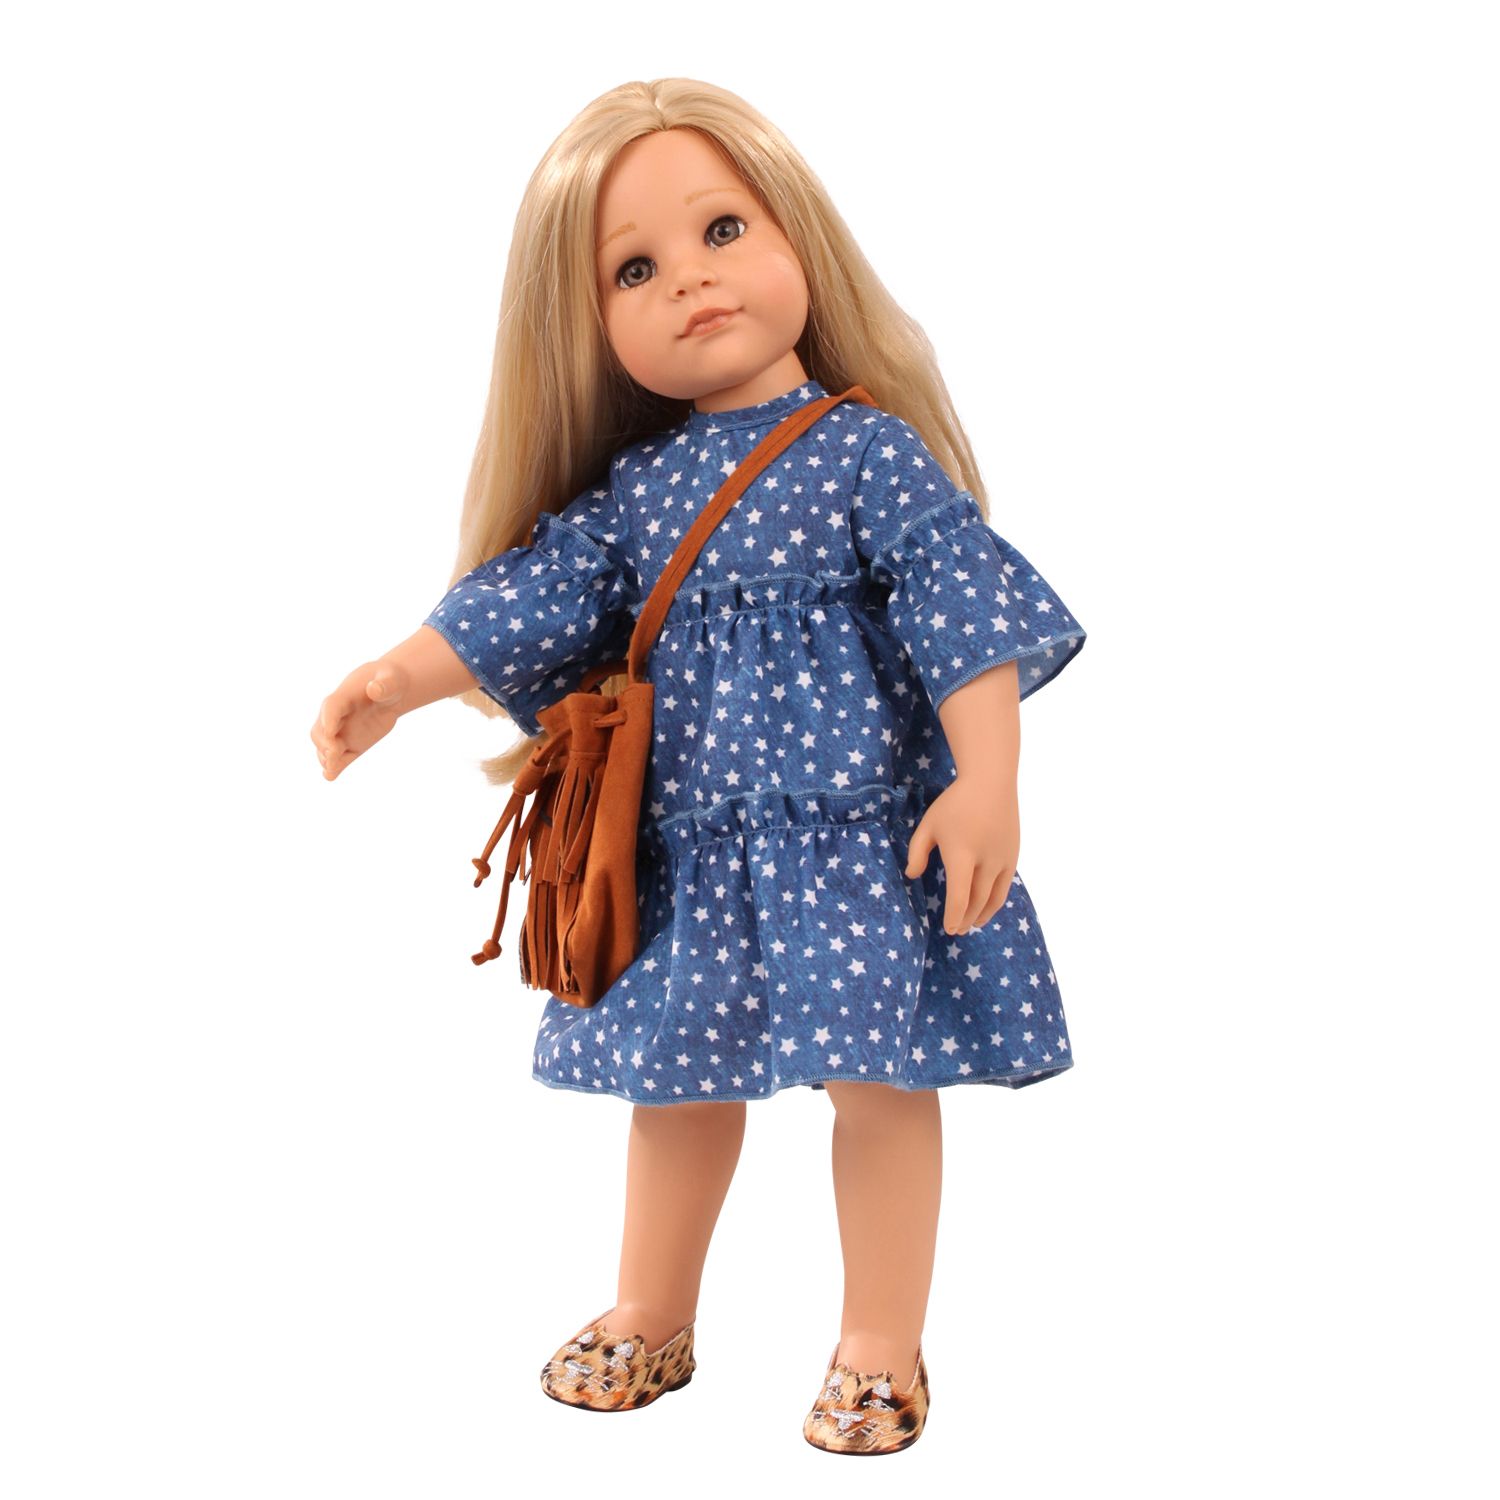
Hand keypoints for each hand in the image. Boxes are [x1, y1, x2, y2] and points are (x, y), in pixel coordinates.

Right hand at [310, 659, 407, 780]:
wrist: (391, 690)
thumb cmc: (389, 680)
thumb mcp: (391, 679)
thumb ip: (383, 685)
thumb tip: (374, 689)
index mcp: (343, 696)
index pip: (331, 707)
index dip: (328, 719)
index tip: (331, 731)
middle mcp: (337, 716)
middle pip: (321, 730)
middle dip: (325, 743)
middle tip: (334, 753)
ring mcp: (343, 732)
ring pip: (326, 747)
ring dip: (327, 758)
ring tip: (332, 769)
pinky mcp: (352, 745)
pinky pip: (340, 758)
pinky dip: (335, 767)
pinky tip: (331, 777)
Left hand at [904, 773, 1020, 934]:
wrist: (991, 782)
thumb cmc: (955, 803)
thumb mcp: (929, 825)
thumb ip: (917, 852)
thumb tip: (912, 876)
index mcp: (962, 854)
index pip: (959, 895)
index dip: (954, 916)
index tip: (949, 928)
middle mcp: (986, 860)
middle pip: (976, 900)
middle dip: (966, 919)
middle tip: (957, 930)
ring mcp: (1003, 859)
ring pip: (994, 897)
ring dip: (982, 914)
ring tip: (972, 924)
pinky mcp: (1013, 856)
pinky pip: (1005, 886)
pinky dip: (995, 901)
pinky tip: (986, 906)